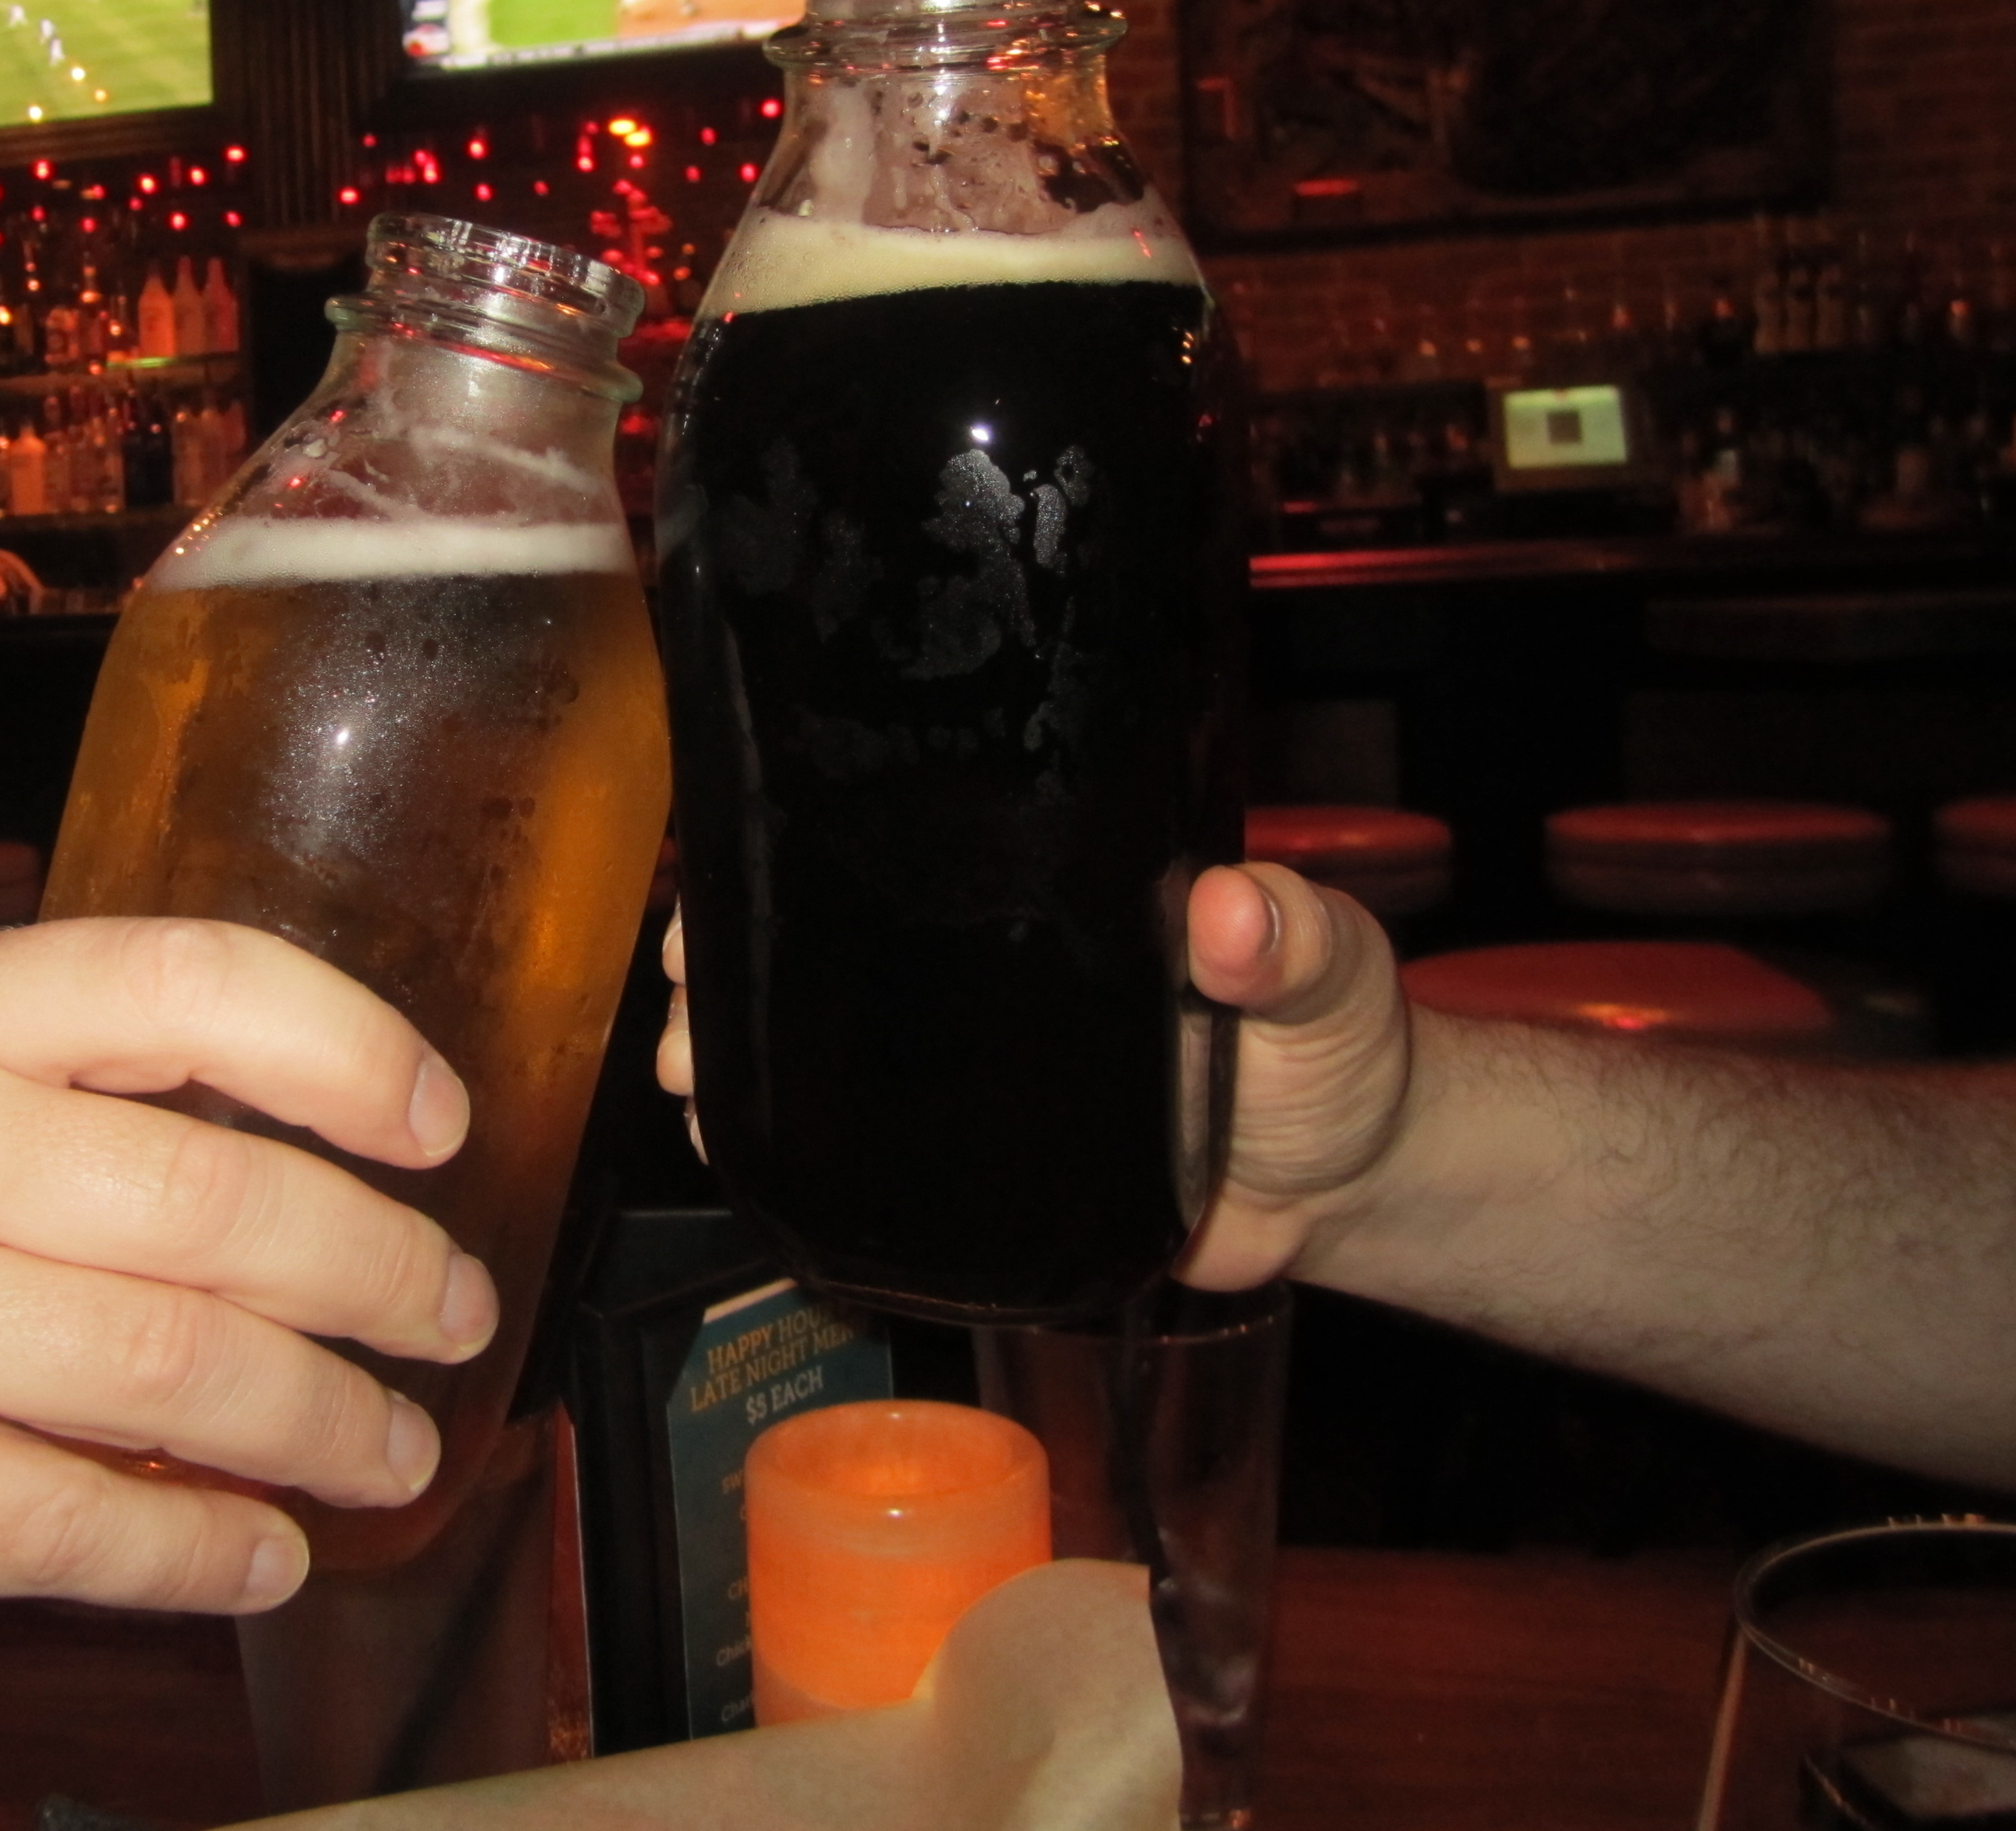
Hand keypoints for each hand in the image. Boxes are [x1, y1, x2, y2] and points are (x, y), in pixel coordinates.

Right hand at [0, 918, 500, 1632]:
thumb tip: (320, 1146)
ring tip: (393, 1446)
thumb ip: (58, 1086)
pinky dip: (195, 1549)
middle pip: (212, 1203)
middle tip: (453, 1316)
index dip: (346, 1048)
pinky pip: (67, 1523)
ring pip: (166, 1369)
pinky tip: (263, 1550)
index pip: (181, 982)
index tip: (441, 1124)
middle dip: (378, 1272)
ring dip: (320, 1422)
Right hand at [653, 865, 1414, 1291]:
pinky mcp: (986, 1171)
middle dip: (731, 958)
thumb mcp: (1328, 974)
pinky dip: (796, 1155)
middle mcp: (992, 974)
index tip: (727, 860)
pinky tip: (735, 1155)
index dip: (799, 847)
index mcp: (1049, 895)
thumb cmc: (1340, 1048)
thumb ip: (1293, 942)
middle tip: (682, 983)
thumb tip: (1235, 912)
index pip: (903, 849)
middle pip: (832, 948)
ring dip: (740, 1058)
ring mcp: (978, 1074)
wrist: (1352, 1187)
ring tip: (688, 1078)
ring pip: (831, 1052)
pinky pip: (872, 1157)